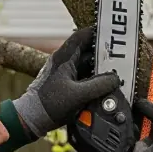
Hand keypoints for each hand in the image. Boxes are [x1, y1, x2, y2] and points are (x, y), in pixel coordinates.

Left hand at [10, 23, 121, 137]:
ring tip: (114, 71)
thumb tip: (115, 79)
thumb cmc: (50, 104)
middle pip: (87, 50)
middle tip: (120, 56)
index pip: (81, 36)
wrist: (33, 118)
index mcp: (63, 58)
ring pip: (86, 63)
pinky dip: (94, 77)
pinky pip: (84, 75)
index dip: (97, 33)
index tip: (112, 35)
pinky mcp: (66, 83)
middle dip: (103, 53)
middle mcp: (63, 61)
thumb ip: (99, 85)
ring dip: (99, 67)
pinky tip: (104, 84)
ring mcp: (64, 72)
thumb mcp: (78, 95)